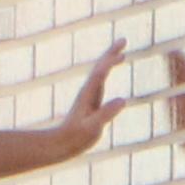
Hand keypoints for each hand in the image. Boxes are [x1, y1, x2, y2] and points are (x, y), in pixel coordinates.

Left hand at [49, 36, 127, 155]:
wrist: (60, 144)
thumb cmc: (76, 138)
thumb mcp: (93, 127)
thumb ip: (106, 113)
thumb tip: (123, 100)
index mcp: (88, 95)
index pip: (100, 72)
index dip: (110, 60)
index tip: (122, 51)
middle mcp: (88, 91)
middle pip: (100, 67)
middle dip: (111, 53)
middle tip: (123, 40)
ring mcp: (88, 95)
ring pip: (100, 72)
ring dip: (110, 60)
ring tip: (122, 53)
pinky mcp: (89, 101)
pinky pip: (100, 80)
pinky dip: (106, 71)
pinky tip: (109, 71)